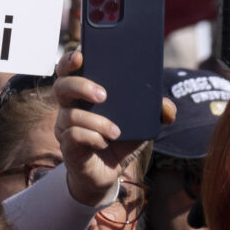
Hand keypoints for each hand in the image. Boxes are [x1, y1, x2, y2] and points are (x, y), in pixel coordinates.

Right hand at [51, 51, 173, 208]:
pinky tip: (104, 142)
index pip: (69, 69)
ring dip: (97, 121)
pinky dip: (93, 137)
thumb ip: (154, 112)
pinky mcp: (68, 147)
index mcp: (83, 93)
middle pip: (61, 86)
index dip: (70, 60)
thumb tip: (167, 108)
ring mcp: (65, 127)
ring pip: (70, 115)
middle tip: (104, 95)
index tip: (82, 55)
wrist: (108, 173)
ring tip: (116, 131)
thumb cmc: (120, 140)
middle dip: (81, 86)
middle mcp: (69, 106)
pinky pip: (74, 136)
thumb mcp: (140, 124)